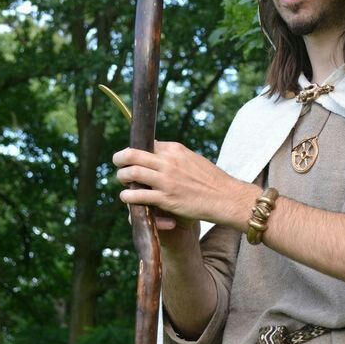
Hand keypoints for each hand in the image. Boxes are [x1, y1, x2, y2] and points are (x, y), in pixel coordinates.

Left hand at [112, 141, 253, 229]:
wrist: (226, 197)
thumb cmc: (212, 180)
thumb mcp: (193, 159)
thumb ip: (175, 156)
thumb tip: (158, 150)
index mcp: (175, 150)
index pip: (147, 144)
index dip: (136, 150)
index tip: (131, 156)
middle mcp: (168, 162)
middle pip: (132, 155)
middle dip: (120, 159)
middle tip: (118, 163)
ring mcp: (166, 180)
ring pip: (131, 173)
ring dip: (122, 177)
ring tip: (123, 181)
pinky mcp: (166, 199)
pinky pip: (138, 196)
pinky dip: (128, 196)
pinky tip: (127, 197)